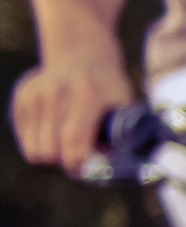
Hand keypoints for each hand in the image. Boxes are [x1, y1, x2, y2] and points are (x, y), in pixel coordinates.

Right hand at [10, 55, 134, 172]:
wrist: (82, 55)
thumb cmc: (108, 88)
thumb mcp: (124, 106)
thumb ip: (120, 136)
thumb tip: (112, 168)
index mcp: (86, 94)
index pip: (73, 138)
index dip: (76, 163)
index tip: (81, 171)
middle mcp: (55, 92)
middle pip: (47, 150)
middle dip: (62, 161)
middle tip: (75, 155)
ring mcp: (34, 94)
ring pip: (32, 150)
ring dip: (49, 153)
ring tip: (65, 141)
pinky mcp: (20, 98)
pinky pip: (23, 138)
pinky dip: (38, 140)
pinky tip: (53, 126)